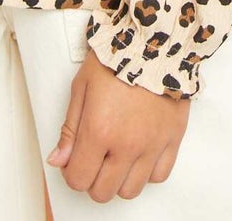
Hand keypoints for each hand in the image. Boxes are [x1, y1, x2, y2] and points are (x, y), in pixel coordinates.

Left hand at [46, 51, 190, 201]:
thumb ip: (69, 128)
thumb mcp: (82, 86)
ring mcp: (152, 145)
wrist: (154, 40)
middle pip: (103, 192)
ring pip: (131, 190)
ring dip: (119, 179)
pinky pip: (159, 176)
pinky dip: (147, 172)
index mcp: (99, 130)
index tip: (74, 161)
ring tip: (116, 156)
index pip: (78, 179)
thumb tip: (58, 160)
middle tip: (94, 159)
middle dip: (93, 180)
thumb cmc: (116, 57)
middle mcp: (126, 145)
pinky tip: (139, 154)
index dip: (72, 173)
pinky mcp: (173, 139)